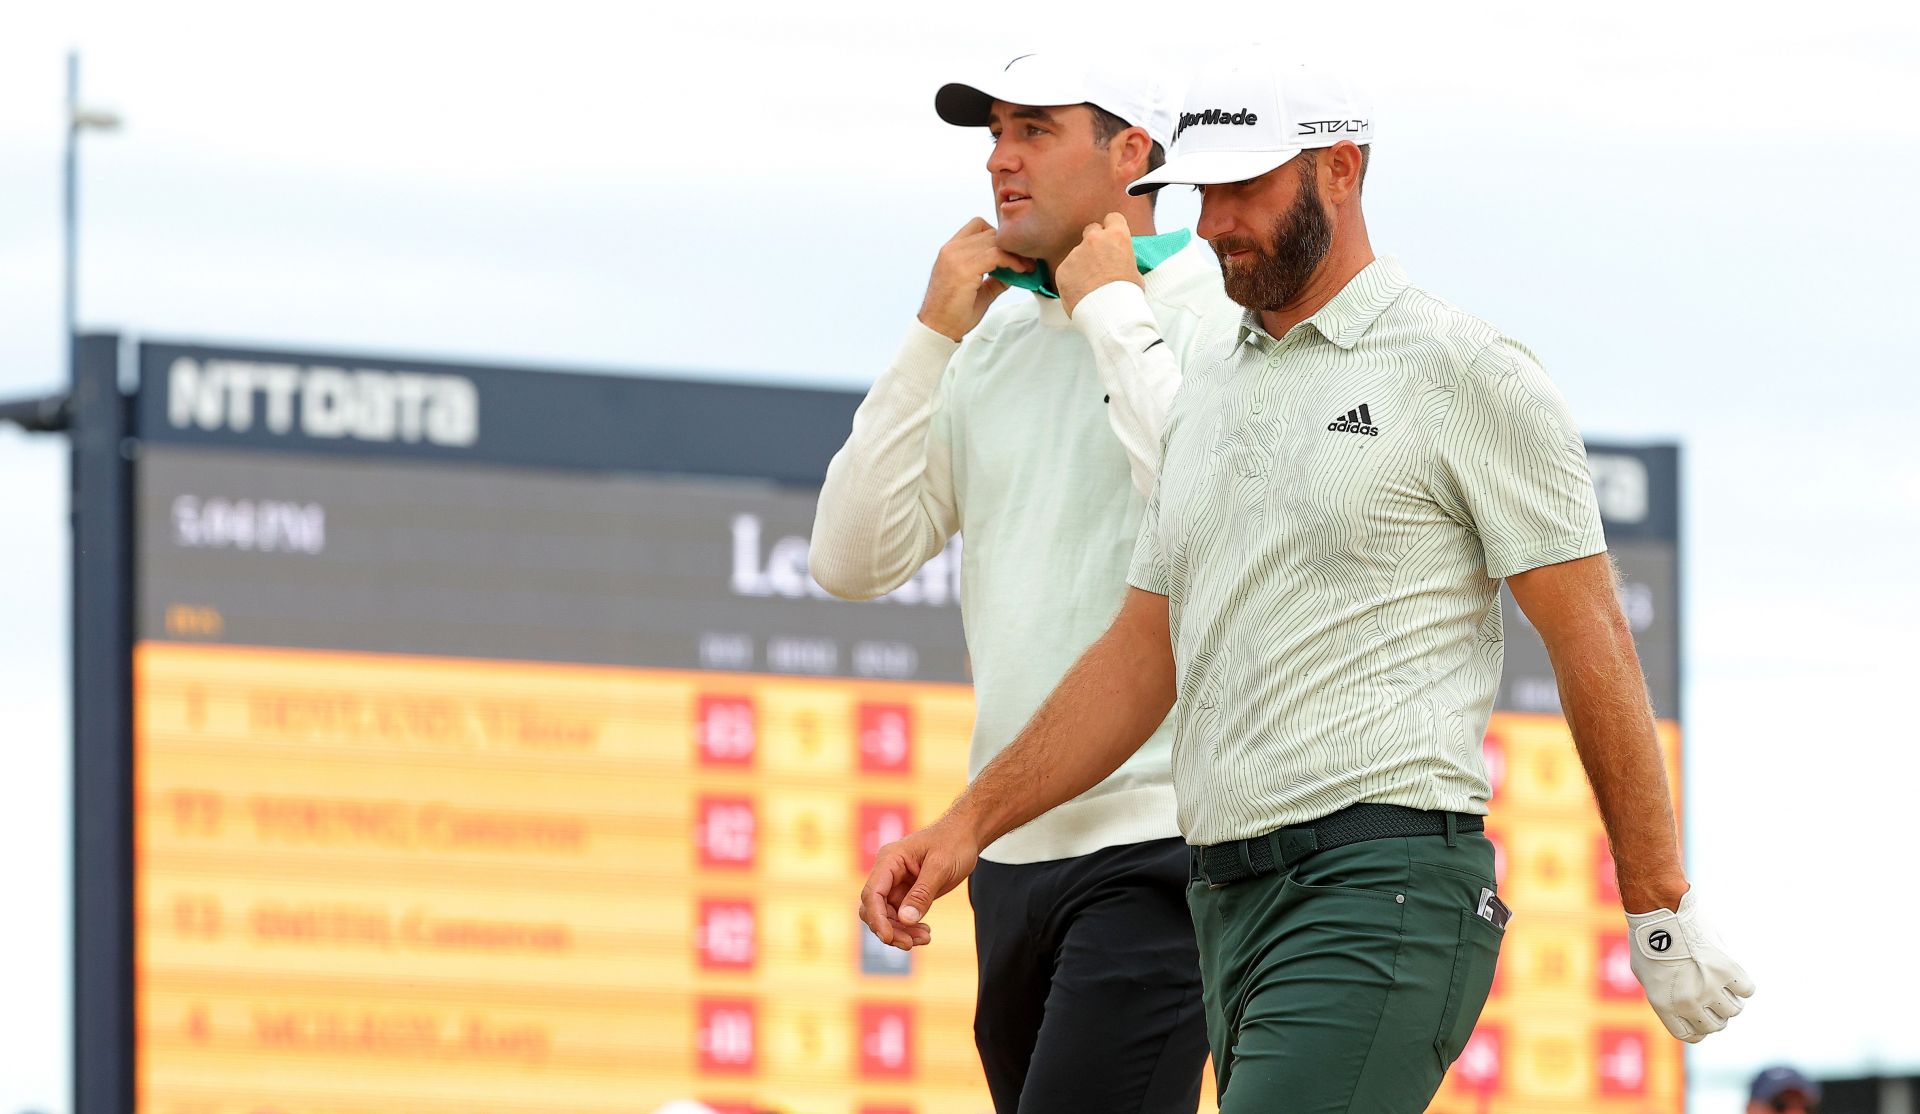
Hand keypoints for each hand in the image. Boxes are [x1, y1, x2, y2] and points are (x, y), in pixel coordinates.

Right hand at [857, 816, 981, 951]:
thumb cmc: (954, 842)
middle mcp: (888, 873)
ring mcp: (896, 884)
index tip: (889, 937)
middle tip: (912, 943)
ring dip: (901, 932)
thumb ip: (922, 893)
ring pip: (886, 916)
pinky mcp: (906, 893)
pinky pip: (900, 916)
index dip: (877, 918)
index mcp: (890, 860)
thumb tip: (905, 920)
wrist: (966, 834)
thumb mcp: (941, 867)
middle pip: (875, 909)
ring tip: (925, 938)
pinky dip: (909, 928)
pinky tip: (925, 932)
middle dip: (890, 929)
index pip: (872, 893)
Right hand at [918, 218, 1033, 340]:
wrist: (937, 329)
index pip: (978, 225)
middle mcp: (951, 249)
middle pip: (990, 232)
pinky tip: (1020, 270)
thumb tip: (1015, 270)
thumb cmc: (954, 313)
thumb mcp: (978, 290)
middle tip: (1028, 260)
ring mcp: (955, 257)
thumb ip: (995, 277)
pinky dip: (1011, 261)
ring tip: (1026, 266)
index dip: (999, 236)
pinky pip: (996, 255)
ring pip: (994, 241)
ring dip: (1014, 253)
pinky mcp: (964, 269)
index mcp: (951, 250)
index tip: (1013, 252)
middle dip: (1011, 245)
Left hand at [1057, 212, 1142, 315]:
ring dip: (1082, 264)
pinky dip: (1071, 278)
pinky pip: (1067, 269)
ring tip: (1090, 285)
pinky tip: (1080, 291)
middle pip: (1091, 230)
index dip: (1112, 228)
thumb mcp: (1135, 271)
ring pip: (1077, 253)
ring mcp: (1076, 253)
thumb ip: (1123, 259)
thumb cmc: (1127, 296)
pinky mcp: (1063, 268)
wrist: (1109, 313)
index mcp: (1117, 237)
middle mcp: (1095, 239)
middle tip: (1098, 261)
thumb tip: (1119, 263)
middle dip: (1094, 242)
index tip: (1111, 237)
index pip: (1113, 218)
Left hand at [1626, 889, 1755, 1041]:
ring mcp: (1709, 988)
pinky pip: (1747, 989)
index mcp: (1665, 1006)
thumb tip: (1681, 1007)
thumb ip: (1663, 995)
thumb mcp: (1644, 974)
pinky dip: (1742, 983)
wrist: (1661, 912)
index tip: (1702, 1017)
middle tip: (1712, 996)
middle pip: (1716, 1025)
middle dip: (1715, 1013)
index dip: (1699, 1028)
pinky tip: (1730, 972)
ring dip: (1730, 998)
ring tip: (1719, 981)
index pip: (1692, 1036)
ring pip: (1734, 1009)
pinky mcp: (1727, 970)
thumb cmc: (1648, 940)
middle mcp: (1688, 1002)